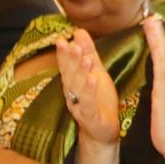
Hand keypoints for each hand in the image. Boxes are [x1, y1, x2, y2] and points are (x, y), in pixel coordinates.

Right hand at [55, 27, 119, 144]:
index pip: (66, 65)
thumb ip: (89, 53)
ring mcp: (79, 105)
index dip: (63, 53)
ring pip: (77, 88)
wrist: (103, 131)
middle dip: (71, 60)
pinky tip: (93, 80)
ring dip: (80, 73)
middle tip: (73, 45)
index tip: (61, 39)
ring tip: (85, 58)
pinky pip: (88, 104)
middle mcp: (72, 93)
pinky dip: (89, 92)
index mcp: (73, 82)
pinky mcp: (89, 117)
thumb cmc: (98, 100)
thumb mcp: (96, 73)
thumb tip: (79, 31)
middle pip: (70, 75)